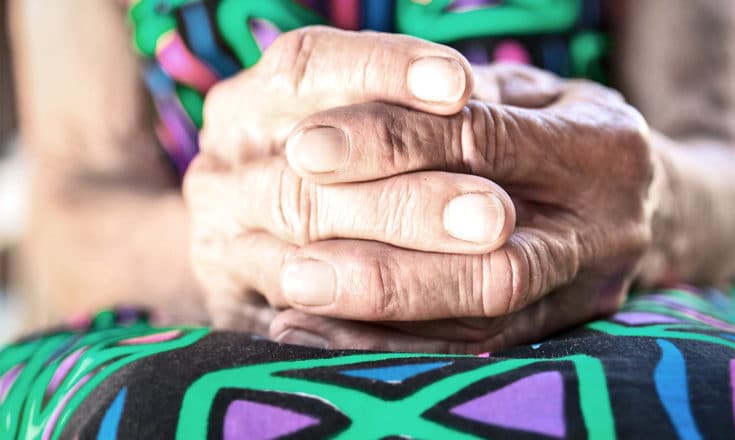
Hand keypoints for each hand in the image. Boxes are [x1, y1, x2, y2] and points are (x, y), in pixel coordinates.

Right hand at [186, 26, 490, 330]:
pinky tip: (438, 332)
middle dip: (405, 201)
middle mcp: (222, 175)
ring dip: (393, 272)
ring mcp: (222, 249)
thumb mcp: (364, 116)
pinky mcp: (234, 314)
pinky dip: (367, 338)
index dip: (381, 74)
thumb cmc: (343, 162)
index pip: (304, 69)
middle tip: (493, 214)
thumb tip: (468, 97)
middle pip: (306, 183)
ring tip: (481, 263)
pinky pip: (303, 336)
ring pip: (304, 265)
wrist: (249, 233)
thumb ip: (402, 110)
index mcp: (246, 106)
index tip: (460, 87)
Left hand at [266, 64, 658, 352]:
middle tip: (294, 266)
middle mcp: (605, 228)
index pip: (483, 142)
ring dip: (384, 322)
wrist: (646, 195)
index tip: (307, 149)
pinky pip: (478, 351)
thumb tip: (356, 115)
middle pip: (491, 260)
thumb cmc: (568, 127)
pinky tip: (328, 338)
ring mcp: (590, 289)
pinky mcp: (566, 329)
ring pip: (483, 320)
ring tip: (298, 309)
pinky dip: (399, 348)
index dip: (393, 145)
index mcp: (601, 146)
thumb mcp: (530, 93)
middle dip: (386, 266)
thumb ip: (463, 103)